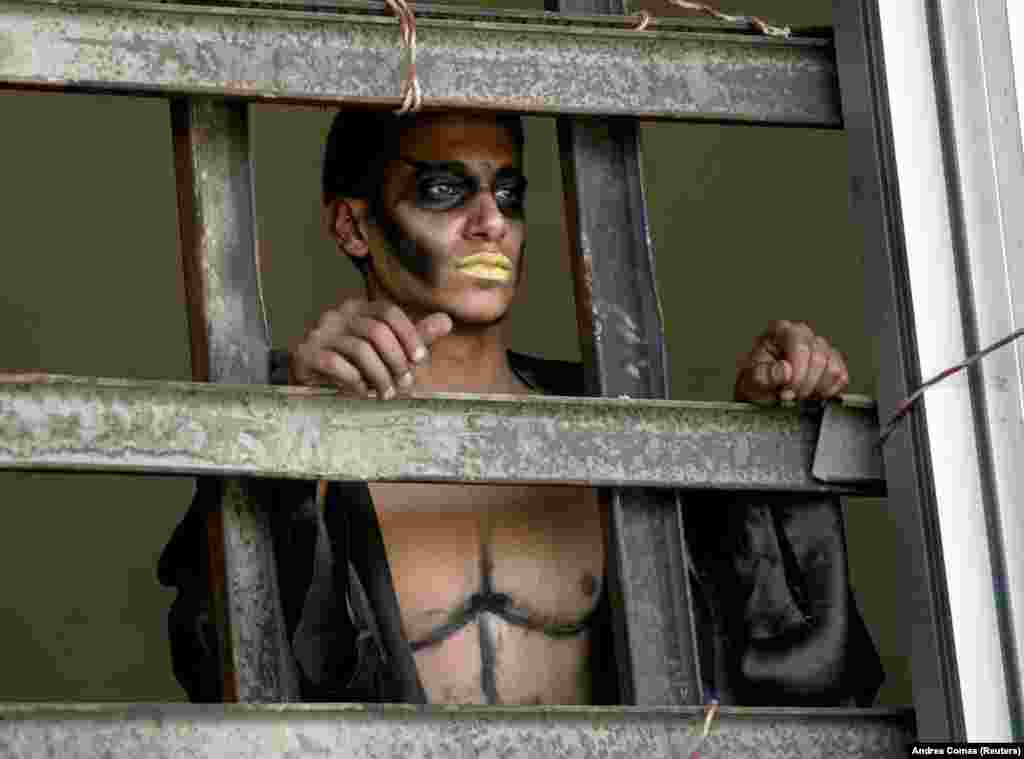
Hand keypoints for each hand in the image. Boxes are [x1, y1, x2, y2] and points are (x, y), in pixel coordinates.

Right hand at [290, 299, 451, 397]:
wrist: (308, 375)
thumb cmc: (352, 362)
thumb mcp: (385, 349)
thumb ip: (413, 336)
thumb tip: (446, 321)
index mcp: (359, 308)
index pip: (388, 311)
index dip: (409, 334)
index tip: (421, 360)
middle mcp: (338, 315)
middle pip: (376, 331)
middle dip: (396, 361)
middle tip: (404, 384)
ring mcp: (320, 332)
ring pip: (359, 350)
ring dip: (379, 376)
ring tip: (386, 394)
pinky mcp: (306, 353)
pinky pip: (336, 364)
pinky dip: (354, 381)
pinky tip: (361, 392)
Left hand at [734, 320, 848, 403]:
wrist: (761, 391)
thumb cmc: (756, 381)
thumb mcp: (753, 380)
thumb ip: (766, 375)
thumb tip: (785, 371)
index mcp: (781, 331)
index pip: (799, 344)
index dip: (797, 371)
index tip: (787, 389)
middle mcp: (803, 335)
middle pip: (818, 358)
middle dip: (804, 384)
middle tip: (790, 395)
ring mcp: (821, 347)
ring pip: (832, 369)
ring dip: (815, 388)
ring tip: (799, 394)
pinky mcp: (833, 362)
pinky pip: (841, 377)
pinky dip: (827, 391)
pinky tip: (812, 393)